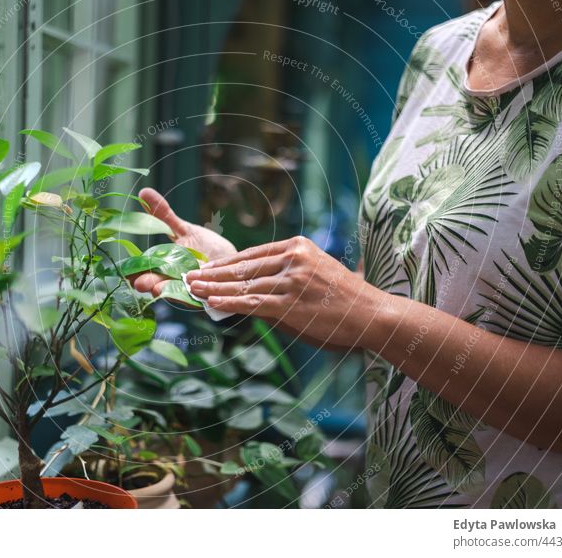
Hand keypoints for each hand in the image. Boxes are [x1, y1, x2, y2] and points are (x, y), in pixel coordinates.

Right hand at [130, 188, 236, 295]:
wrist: (231, 260)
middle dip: (150, 283)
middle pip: (159, 284)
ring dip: (168, 292)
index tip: (127, 273)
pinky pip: (200, 297)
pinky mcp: (209, 294)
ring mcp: (191, 289)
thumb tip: (144, 192)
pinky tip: (189, 290)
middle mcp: (176, 280)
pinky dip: (194, 295)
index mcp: (166, 266)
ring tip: (157, 289)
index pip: (147, 270)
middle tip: (140, 283)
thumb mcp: (183, 230)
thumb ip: (164, 215)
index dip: (136, 272)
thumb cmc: (204, 247)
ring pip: (177, 293)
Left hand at [185, 236, 380, 348]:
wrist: (371, 314)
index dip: (226, 263)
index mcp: (298, 246)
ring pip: (243, 285)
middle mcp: (293, 258)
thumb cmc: (345, 298)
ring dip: (214, 288)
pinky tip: (212, 303)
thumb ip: (285, 277)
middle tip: (190, 276)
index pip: (253, 254)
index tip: (207, 267)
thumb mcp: (316, 273)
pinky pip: (252, 303)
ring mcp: (291, 280)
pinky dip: (229, 303)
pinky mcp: (290, 304)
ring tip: (193, 289)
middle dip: (214, 273)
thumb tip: (253, 289)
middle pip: (243, 266)